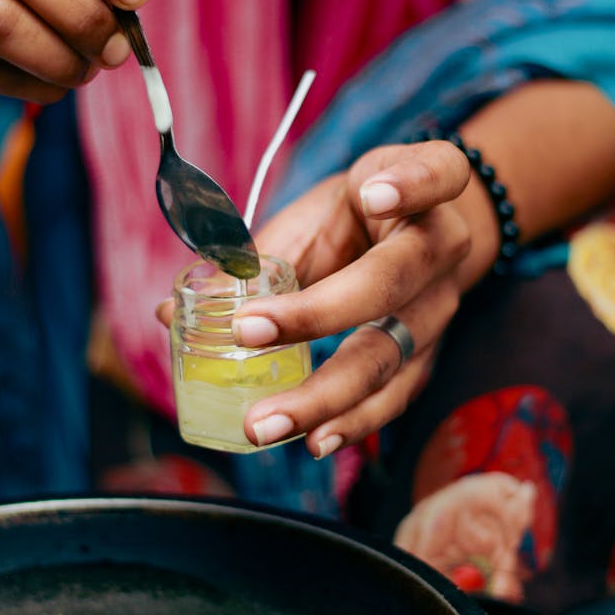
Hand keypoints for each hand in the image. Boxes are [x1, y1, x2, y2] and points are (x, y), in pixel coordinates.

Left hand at [158, 140, 471, 455]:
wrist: (421, 243)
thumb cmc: (357, 219)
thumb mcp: (321, 212)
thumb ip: (257, 256)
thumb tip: (171, 314)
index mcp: (427, 191)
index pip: (436, 174)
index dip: (409, 183)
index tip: (375, 194)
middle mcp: (443, 249)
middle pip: (390, 283)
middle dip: (317, 315)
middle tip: (249, 335)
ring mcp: (441, 307)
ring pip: (391, 354)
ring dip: (328, 395)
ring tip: (270, 424)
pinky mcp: (429, 355)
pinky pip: (396, 394)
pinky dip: (355, 421)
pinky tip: (315, 441)